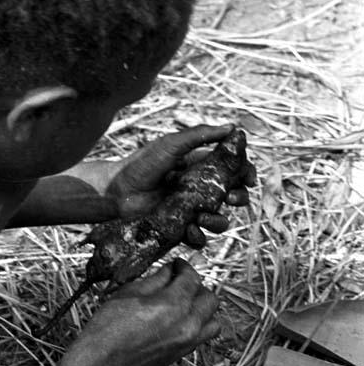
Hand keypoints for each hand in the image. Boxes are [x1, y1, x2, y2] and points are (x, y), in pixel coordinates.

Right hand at [80, 259, 220, 365]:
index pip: (192, 278)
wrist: (101, 360)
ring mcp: (187, 342)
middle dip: (197, 286)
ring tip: (185, 302)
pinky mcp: (181, 354)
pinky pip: (203, 336)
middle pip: (210, 298)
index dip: (184, 267)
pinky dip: (198, 325)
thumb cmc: (109, 327)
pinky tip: (179, 319)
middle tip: (180, 281)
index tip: (177, 265)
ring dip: (203, 308)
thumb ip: (156, 279)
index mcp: (174, 304)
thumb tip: (169, 271)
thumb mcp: (130, 292)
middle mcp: (187, 324)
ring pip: (213, 320)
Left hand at [106, 124, 255, 247]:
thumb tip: (232, 128)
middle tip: (232, 198)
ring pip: (219, 220)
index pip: (232, 170)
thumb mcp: (171, 144)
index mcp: (200, 167)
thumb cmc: (140, 165)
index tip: (249, 178)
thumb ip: (200, 135)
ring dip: (218, 221)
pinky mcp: (179, 228)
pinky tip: (189, 228)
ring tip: (203, 216)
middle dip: (239, 198)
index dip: (245, 174)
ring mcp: (190, 210)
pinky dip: (198, 235)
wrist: (116, 191)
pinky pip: (199, 237)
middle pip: (233, 196)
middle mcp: (199, 189)